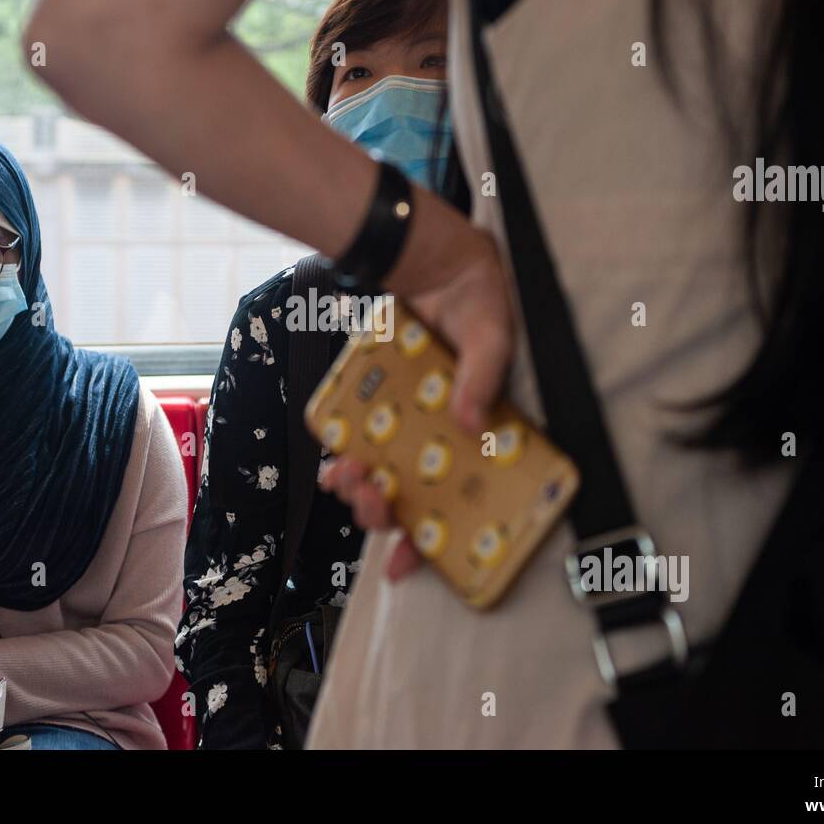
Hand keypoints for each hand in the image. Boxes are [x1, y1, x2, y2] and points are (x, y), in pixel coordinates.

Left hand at [325, 193, 515, 579]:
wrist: (432, 257)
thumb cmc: (477, 298)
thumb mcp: (490, 331)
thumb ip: (484, 372)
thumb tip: (470, 421)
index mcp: (480, 436)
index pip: (460, 502)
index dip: (432, 544)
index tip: (403, 566)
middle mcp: (443, 438)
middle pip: (413, 498)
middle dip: (384, 513)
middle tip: (369, 500)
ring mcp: (408, 423)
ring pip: (383, 474)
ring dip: (360, 488)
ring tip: (343, 479)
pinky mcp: (379, 402)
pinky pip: (361, 437)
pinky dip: (346, 453)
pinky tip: (333, 458)